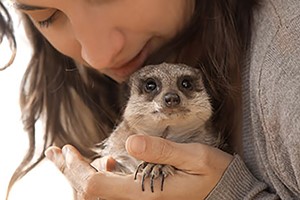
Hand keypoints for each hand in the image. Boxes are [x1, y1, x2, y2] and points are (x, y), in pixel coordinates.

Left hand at [45, 135, 232, 199]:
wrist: (228, 193)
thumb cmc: (215, 175)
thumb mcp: (195, 157)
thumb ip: (162, 151)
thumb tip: (129, 144)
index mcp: (147, 193)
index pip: (98, 186)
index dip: (77, 169)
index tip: (66, 149)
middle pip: (91, 193)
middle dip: (70, 172)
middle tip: (55, 152)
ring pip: (99, 194)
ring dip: (81, 175)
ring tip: (69, 157)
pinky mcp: (144, 196)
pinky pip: (113, 192)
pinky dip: (100, 177)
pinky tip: (105, 164)